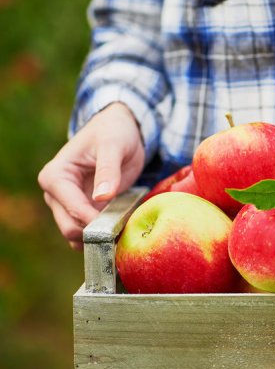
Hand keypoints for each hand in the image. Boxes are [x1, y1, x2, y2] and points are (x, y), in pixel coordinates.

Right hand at [38, 102, 144, 248]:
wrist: (119, 130)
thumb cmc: (113, 132)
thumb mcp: (113, 145)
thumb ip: (108, 170)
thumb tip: (102, 197)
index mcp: (55, 176)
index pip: (70, 207)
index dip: (93, 220)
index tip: (117, 224)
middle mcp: (56, 194)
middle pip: (70, 227)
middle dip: (96, 234)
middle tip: (124, 231)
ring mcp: (68, 205)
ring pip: (79, 236)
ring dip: (101, 238)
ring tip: (126, 231)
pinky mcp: (84, 212)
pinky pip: (91, 233)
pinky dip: (105, 236)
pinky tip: (124, 231)